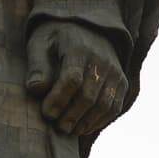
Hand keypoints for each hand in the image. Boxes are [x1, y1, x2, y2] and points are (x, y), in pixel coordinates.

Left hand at [25, 22, 126, 136]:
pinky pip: (114, 107)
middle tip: (57, 127)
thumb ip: (37, 66)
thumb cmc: (56, 39)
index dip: (59, 100)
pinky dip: (99, 121)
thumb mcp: (40, 43)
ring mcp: (115, 72)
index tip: (47, 113)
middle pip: (88, 95)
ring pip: (103, 105)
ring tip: (69, 131)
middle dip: (71, 116)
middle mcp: (102, 60)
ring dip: (85, 122)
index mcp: (79, 48)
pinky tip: (83, 127)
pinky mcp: (121, 82)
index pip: (72, 79)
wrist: (88, 27)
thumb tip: (36, 89)